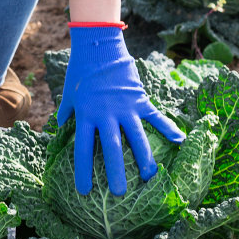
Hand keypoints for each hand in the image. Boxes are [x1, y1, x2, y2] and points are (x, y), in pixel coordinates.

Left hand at [56, 23, 185, 194]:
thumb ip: (66, 111)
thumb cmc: (81, 69)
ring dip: (143, 158)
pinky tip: (180, 141)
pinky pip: (155, 117)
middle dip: (115, 172)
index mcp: (85, 115)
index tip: (85, 190)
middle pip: (111, 148)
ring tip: (149, 177)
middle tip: (120, 193)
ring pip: (136, 137)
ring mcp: (124, 107)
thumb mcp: (69, 92)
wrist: (99, 45)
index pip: (82, 149)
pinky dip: (168, 128)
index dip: (83, 171)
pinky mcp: (139, 98)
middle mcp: (105, 114)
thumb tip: (59, 126)